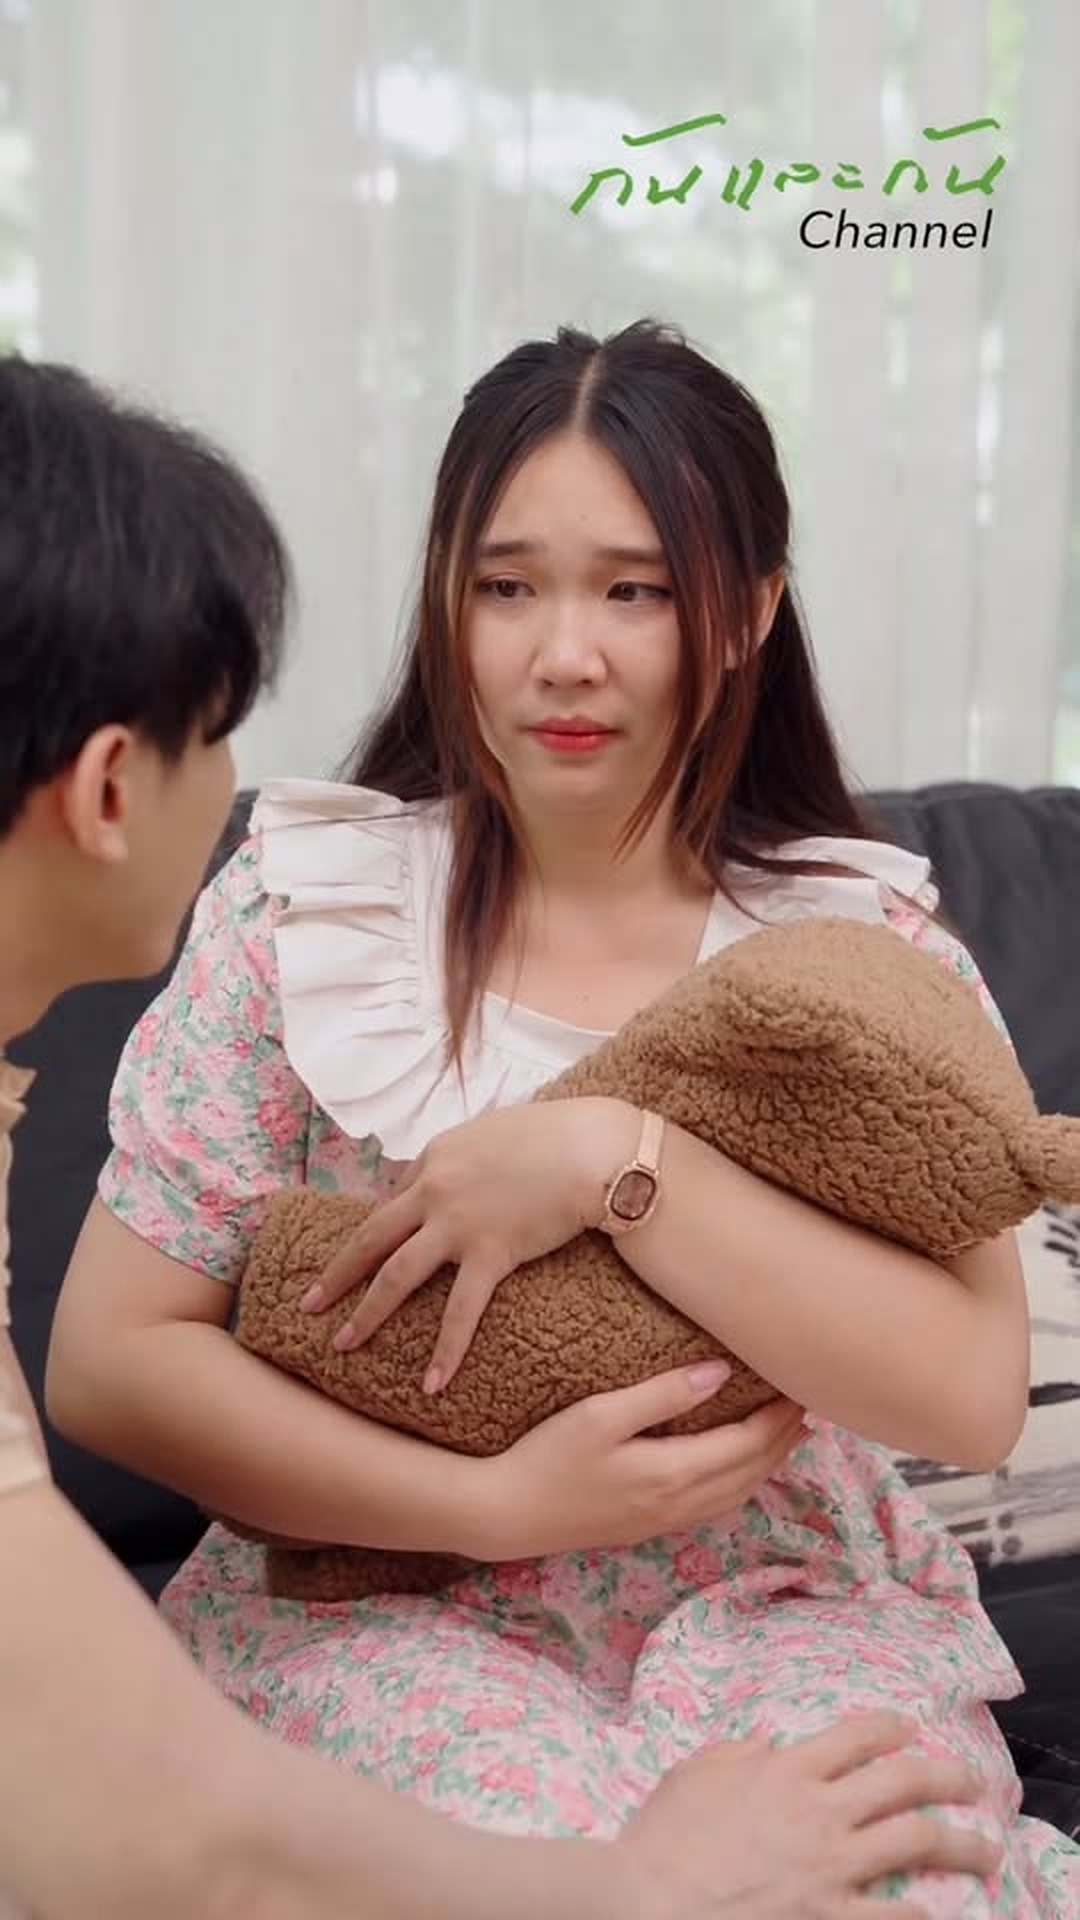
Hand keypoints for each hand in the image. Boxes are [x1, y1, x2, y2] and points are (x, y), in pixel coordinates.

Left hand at [300, 1097, 636, 1392]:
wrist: (593, 1148)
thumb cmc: (557, 1135)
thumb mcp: (497, 1131)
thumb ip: (473, 1155)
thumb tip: (470, 1166)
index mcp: (436, 1157)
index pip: (394, 1198)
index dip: (380, 1232)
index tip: (365, 1255)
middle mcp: (435, 1188)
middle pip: (371, 1238)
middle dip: (336, 1275)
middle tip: (308, 1305)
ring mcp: (458, 1223)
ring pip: (396, 1275)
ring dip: (366, 1313)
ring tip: (341, 1346)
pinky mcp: (491, 1253)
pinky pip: (461, 1311)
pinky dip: (445, 1350)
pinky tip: (431, 1384)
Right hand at [470, 1364, 806, 1559]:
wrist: (505, 1514)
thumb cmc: (546, 1456)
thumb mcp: (600, 1414)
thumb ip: (662, 1394)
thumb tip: (719, 1374)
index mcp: (672, 1473)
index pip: (747, 1443)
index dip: (779, 1417)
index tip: (800, 1386)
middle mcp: (677, 1503)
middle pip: (751, 1471)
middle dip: (785, 1440)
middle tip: (808, 1405)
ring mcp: (662, 1521)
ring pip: (737, 1494)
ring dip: (767, 1464)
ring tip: (787, 1435)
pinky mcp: (645, 1527)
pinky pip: (714, 1506)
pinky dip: (740, 1483)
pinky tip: (737, 1469)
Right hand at [617, 1711, 998, 1918]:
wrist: (648, 1900)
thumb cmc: (665, 1836)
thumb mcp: (696, 1772)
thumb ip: (740, 1754)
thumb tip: (770, 1741)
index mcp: (787, 1769)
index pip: (857, 1736)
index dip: (890, 1728)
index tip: (910, 1728)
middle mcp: (820, 1811)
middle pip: (903, 1781)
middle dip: (946, 1776)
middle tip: (971, 1780)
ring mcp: (830, 1867)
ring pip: (917, 1841)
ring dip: (962, 1843)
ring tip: (987, 1848)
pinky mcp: (827, 1918)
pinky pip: (890, 1915)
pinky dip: (920, 1914)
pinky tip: (938, 1912)